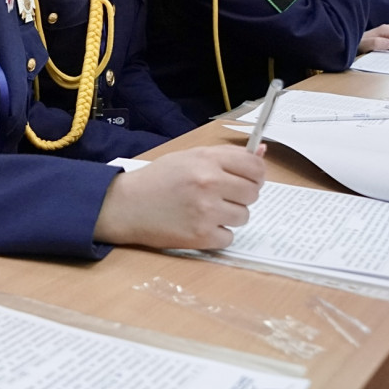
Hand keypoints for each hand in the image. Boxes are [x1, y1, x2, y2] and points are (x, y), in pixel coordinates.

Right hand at [93, 145, 264, 249]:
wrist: (126, 206)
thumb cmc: (157, 179)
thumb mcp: (188, 157)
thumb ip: (225, 155)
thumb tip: (262, 151)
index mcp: (206, 161)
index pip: (255, 167)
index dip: (256, 174)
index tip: (248, 179)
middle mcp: (209, 184)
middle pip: (253, 193)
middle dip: (241, 196)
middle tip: (220, 196)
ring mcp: (206, 212)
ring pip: (243, 216)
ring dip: (229, 216)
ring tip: (205, 210)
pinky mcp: (201, 236)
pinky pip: (229, 237)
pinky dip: (217, 234)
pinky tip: (198, 225)